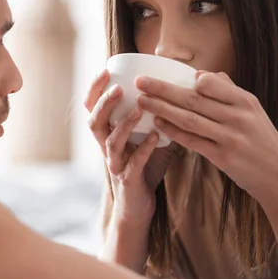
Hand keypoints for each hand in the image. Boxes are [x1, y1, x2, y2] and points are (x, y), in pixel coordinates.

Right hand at [84, 69, 174, 227]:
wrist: (139, 208)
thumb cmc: (144, 169)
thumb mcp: (150, 140)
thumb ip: (160, 119)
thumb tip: (184, 95)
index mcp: (109, 134)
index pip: (93, 108)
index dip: (95, 90)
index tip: (105, 70)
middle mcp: (107, 148)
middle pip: (95, 122)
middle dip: (104, 103)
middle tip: (118, 88)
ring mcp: (116, 165)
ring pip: (111, 142)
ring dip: (124, 125)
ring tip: (138, 110)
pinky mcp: (128, 181)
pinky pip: (133, 164)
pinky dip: (144, 150)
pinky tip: (156, 138)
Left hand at [136, 72, 277, 200]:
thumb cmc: (261, 139)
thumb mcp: (253, 110)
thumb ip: (228, 91)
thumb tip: (201, 75)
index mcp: (244, 101)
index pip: (211, 83)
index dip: (184, 77)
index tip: (161, 71)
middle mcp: (238, 116)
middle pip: (193, 99)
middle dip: (163, 89)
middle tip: (140, 81)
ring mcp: (230, 137)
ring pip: (189, 119)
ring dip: (162, 109)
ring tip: (142, 101)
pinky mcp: (223, 157)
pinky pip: (192, 141)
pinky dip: (173, 132)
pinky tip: (158, 124)